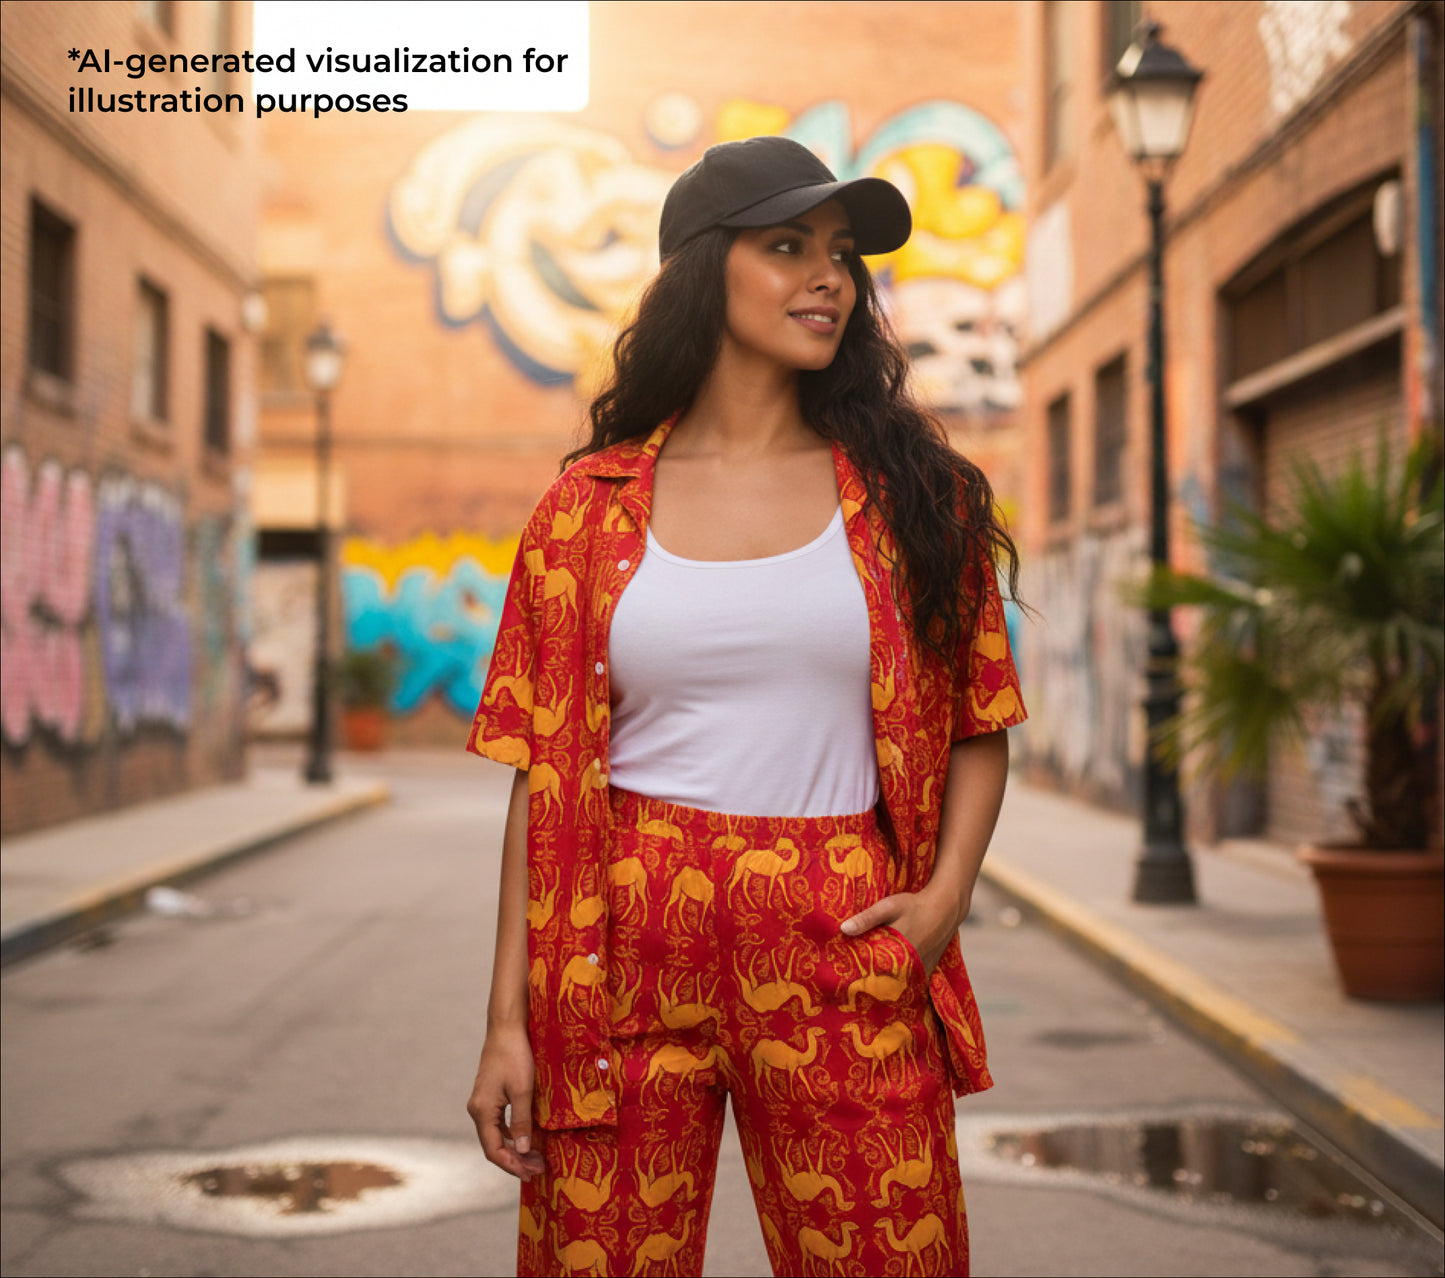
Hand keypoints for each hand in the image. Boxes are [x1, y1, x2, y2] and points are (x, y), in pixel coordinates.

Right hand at [466, 1023, 546, 1180]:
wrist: (506, 1028)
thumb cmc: (515, 1056)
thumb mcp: (523, 1090)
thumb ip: (522, 1121)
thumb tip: (522, 1150)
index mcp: (482, 1111)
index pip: (493, 1150)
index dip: (511, 1166)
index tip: (530, 1174)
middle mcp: (477, 1109)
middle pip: (493, 1145)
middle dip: (515, 1160)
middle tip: (538, 1169)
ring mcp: (482, 1102)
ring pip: (496, 1135)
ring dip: (515, 1148)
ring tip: (536, 1158)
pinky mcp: (490, 1096)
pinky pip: (499, 1123)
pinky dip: (512, 1134)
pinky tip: (528, 1137)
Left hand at [840, 886, 965, 976]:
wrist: (945, 907)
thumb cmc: (914, 905)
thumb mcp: (888, 907)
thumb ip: (866, 919)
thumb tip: (843, 929)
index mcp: (898, 950)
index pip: (874, 972)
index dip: (860, 978)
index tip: (848, 982)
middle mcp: (911, 963)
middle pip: (886, 981)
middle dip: (871, 985)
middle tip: (855, 988)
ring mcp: (921, 968)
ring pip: (899, 984)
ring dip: (886, 986)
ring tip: (869, 990)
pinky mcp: (928, 968)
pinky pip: (912, 982)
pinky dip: (901, 983)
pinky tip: (889, 983)